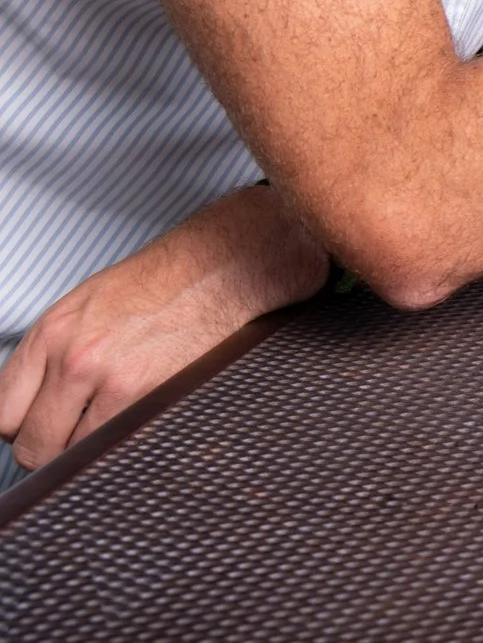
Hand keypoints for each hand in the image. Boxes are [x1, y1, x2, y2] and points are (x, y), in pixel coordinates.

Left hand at [0, 183, 328, 468]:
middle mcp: (74, 358)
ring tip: (117, 424)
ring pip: (72, 455)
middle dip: (54, 447)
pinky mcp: (150, 395)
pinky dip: (125, 443)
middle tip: (80, 434)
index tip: (41, 427)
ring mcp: (111, 380)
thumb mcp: (88, 305)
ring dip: (91, 449)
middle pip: (32, 445)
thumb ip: (54, 354)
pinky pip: (115, 447)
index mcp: (52, 333)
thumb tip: (38, 403)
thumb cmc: (166, 281)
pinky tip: (140, 420)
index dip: (23, 427)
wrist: (224, 264)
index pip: (3, 413)